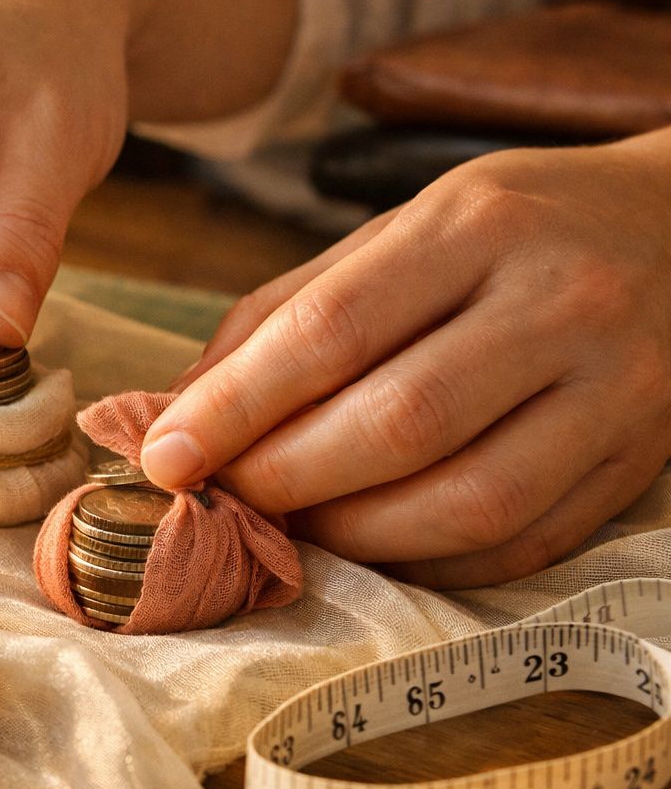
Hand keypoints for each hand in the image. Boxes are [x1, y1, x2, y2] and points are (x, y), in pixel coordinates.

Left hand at [141, 133, 670, 587]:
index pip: (331, 331)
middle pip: (396, 424)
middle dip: (284, 479)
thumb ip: (285, 313)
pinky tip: (374, 545)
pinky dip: (426, 562)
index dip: (234, 408)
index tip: (164, 455)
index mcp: (477, 226)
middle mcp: (561, 303)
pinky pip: (519, 546)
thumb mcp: (397, 231)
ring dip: (352, 536)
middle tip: (223, 498)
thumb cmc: (509, 231)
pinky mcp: (640, 465)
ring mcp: (618, 390)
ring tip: (293, 525)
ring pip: (465, 501)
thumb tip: (182, 410)